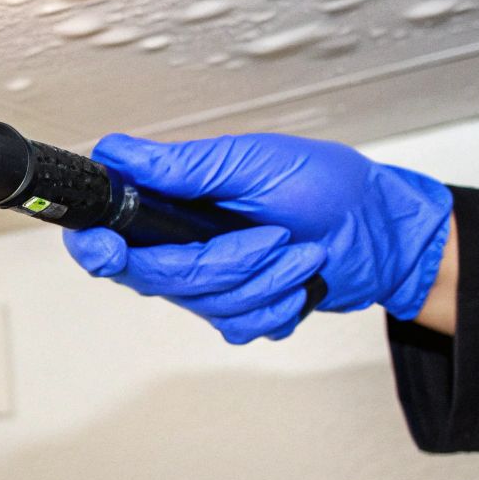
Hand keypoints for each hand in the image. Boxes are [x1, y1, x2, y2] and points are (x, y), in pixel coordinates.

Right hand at [63, 133, 452, 342]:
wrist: (379, 234)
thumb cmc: (326, 186)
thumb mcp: (255, 163)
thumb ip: (183, 167)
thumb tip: (117, 152)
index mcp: (174, 202)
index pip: (109, 232)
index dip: (98, 246)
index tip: (110, 248)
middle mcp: (180, 244)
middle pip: (157, 277)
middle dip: (224, 262)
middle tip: (273, 236)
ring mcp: (208, 283)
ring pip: (204, 305)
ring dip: (265, 281)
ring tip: (301, 252)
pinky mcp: (238, 312)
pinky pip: (238, 327)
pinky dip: (277, 305)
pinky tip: (299, 281)